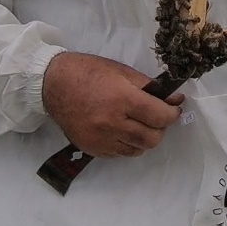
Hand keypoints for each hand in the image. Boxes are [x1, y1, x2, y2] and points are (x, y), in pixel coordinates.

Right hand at [41, 51, 183, 157]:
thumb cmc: (88, 72)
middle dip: (160, 128)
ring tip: (138, 124)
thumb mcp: (121, 71)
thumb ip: (150, 87)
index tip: (173, 109)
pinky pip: (120, 154)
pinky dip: (126, 145)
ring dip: (144, 138)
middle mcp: (112, 123)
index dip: (172, 114)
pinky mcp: (92, 149)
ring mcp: (100, 139)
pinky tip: (121, 130)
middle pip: (152, 139)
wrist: (52, 84)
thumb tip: (175, 100)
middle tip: (156, 117)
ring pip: (138, 150)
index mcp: (122, 99)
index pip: (160, 116)